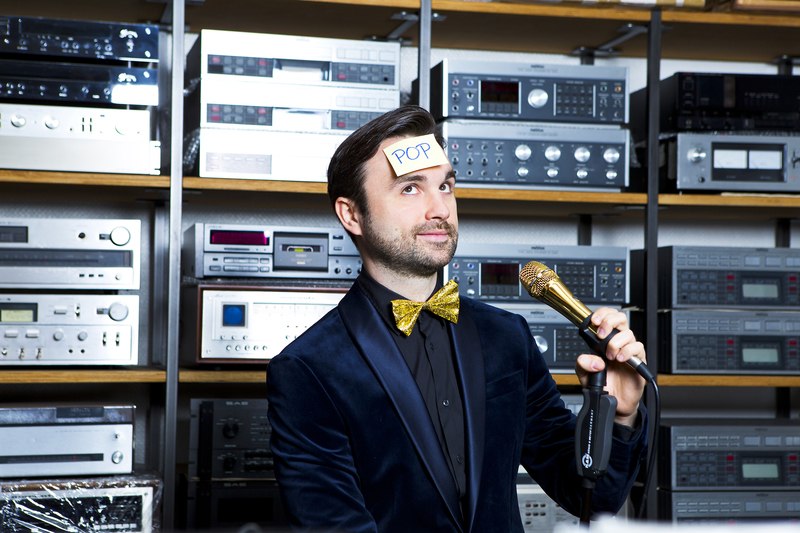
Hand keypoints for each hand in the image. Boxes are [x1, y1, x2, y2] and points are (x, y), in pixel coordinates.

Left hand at [574, 307, 645, 427]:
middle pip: (620, 318)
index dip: (602, 314)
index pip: (607, 318)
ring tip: (610, 356)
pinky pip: (638, 348)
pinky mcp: (639, 361)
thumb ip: (582, 364)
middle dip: (609, 322)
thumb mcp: (584, 374)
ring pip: (628, 333)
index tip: (594, 321)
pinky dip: (628, 351)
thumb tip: (593, 359)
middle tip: (601, 334)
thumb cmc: (602, 385)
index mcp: (604, 341)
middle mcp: (618, 342)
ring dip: (616, 342)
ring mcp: (629, 351)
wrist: (614, 402)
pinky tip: (620, 359)